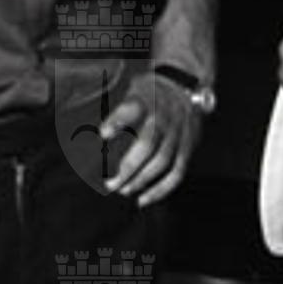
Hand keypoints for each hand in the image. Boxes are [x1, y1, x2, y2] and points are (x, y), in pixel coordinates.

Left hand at [98, 70, 202, 205]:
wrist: (185, 84)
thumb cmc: (152, 90)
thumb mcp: (133, 87)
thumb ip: (117, 107)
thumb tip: (93, 131)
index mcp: (148, 98)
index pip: (133, 108)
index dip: (118, 121)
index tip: (102, 134)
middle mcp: (165, 116)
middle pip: (148, 144)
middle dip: (128, 167)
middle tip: (111, 183)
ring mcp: (178, 132)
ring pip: (163, 161)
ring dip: (142, 180)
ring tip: (124, 190)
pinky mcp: (188, 146)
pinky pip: (177, 172)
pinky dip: (161, 189)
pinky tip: (145, 199)